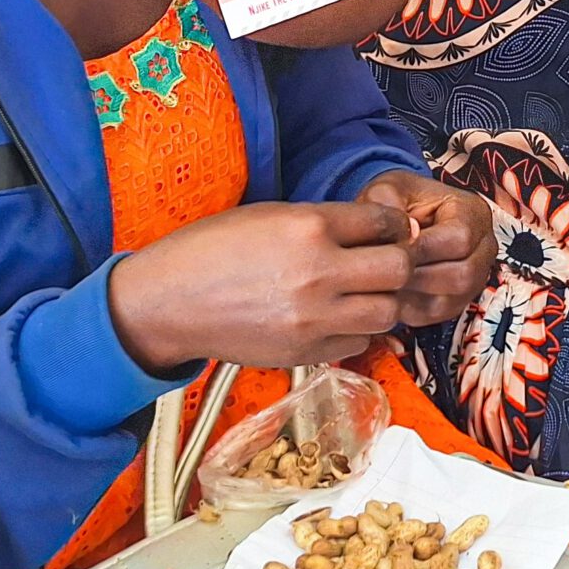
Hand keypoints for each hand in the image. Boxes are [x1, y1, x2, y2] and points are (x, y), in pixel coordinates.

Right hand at [108, 199, 418, 371]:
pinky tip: (336, 318)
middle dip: (399, 263)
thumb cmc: (214, 249)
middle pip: (398, 269)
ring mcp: (314, 318)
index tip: (389, 231)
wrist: (169, 302)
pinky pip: (358, 342)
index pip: (385, 224)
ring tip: (362, 293)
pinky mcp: (306, 352)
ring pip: (387, 312)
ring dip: (382, 300)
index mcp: (309, 227)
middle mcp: (319, 273)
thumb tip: (375, 228)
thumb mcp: (271, 215)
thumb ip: (324, 222)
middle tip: (384, 262)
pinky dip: (357, 330)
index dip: (394, 227)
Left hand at [360, 168, 496, 326]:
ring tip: (383, 287)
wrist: (401, 217)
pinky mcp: (458, 300)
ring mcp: (476, 277)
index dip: (422, 249)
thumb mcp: (388, 188)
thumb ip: (388, 203)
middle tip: (382, 275)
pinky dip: (410, 310)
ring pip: (451, 300)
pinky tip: (388, 298)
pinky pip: (438, 315)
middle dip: (417, 277)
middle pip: (462, 275)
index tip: (388, 251)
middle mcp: (484, 247)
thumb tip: (405, 235)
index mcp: (473, 212)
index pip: (460, 238)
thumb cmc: (397, 200)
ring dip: (413, 297)